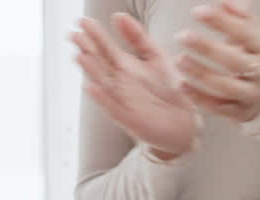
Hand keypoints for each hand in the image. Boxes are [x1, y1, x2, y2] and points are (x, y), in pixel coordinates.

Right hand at [72, 14, 198, 157]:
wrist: (185, 123)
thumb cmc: (169, 90)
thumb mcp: (156, 58)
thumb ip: (138, 38)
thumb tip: (119, 15)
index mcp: (124, 66)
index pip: (105, 47)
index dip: (94, 34)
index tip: (82, 21)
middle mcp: (119, 82)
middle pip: (99, 63)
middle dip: (87, 49)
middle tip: (74, 35)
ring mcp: (122, 100)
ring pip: (103, 83)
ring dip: (91, 71)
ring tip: (80, 56)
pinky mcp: (129, 118)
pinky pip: (113, 108)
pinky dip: (102, 99)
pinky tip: (91, 87)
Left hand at [176, 2, 259, 122]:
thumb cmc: (249, 57)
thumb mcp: (250, 36)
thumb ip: (240, 18)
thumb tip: (226, 3)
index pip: (247, 34)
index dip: (224, 23)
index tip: (198, 12)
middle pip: (236, 61)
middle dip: (208, 48)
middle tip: (182, 36)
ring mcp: (251, 94)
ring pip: (227, 87)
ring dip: (202, 74)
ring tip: (180, 60)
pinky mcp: (240, 113)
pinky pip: (220, 108)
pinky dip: (200, 98)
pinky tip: (182, 86)